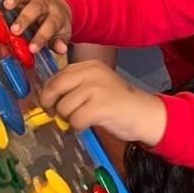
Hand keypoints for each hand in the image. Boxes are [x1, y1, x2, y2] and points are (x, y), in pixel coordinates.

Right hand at [0, 0, 71, 53]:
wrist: (58, 6)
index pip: (50, 26)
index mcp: (56, 16)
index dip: (41, 37)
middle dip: (25, 18)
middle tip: (15, 30)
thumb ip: (59, 42)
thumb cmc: (56, 25)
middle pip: (36, 7)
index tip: (31, 49)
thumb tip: (61, 49)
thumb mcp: (61, 35)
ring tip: (6, 5)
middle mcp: (44, 3)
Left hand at [41, 61, 167, 144]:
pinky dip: (79, 127)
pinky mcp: (101, 106)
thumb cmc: (119, 104)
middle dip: (49, 104)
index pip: (57, 76)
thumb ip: (75, 87)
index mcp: (89, 65)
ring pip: (64, 107)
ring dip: (69, 119)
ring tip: (83, 119)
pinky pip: (75, 120)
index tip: (50, 103)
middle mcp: (92, 73)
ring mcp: (96, 89)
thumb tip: (48, 98)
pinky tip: (89, 124)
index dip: (48, 92)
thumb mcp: (97, 85)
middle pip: (54, 88)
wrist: (145, 114)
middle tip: (54, 114)